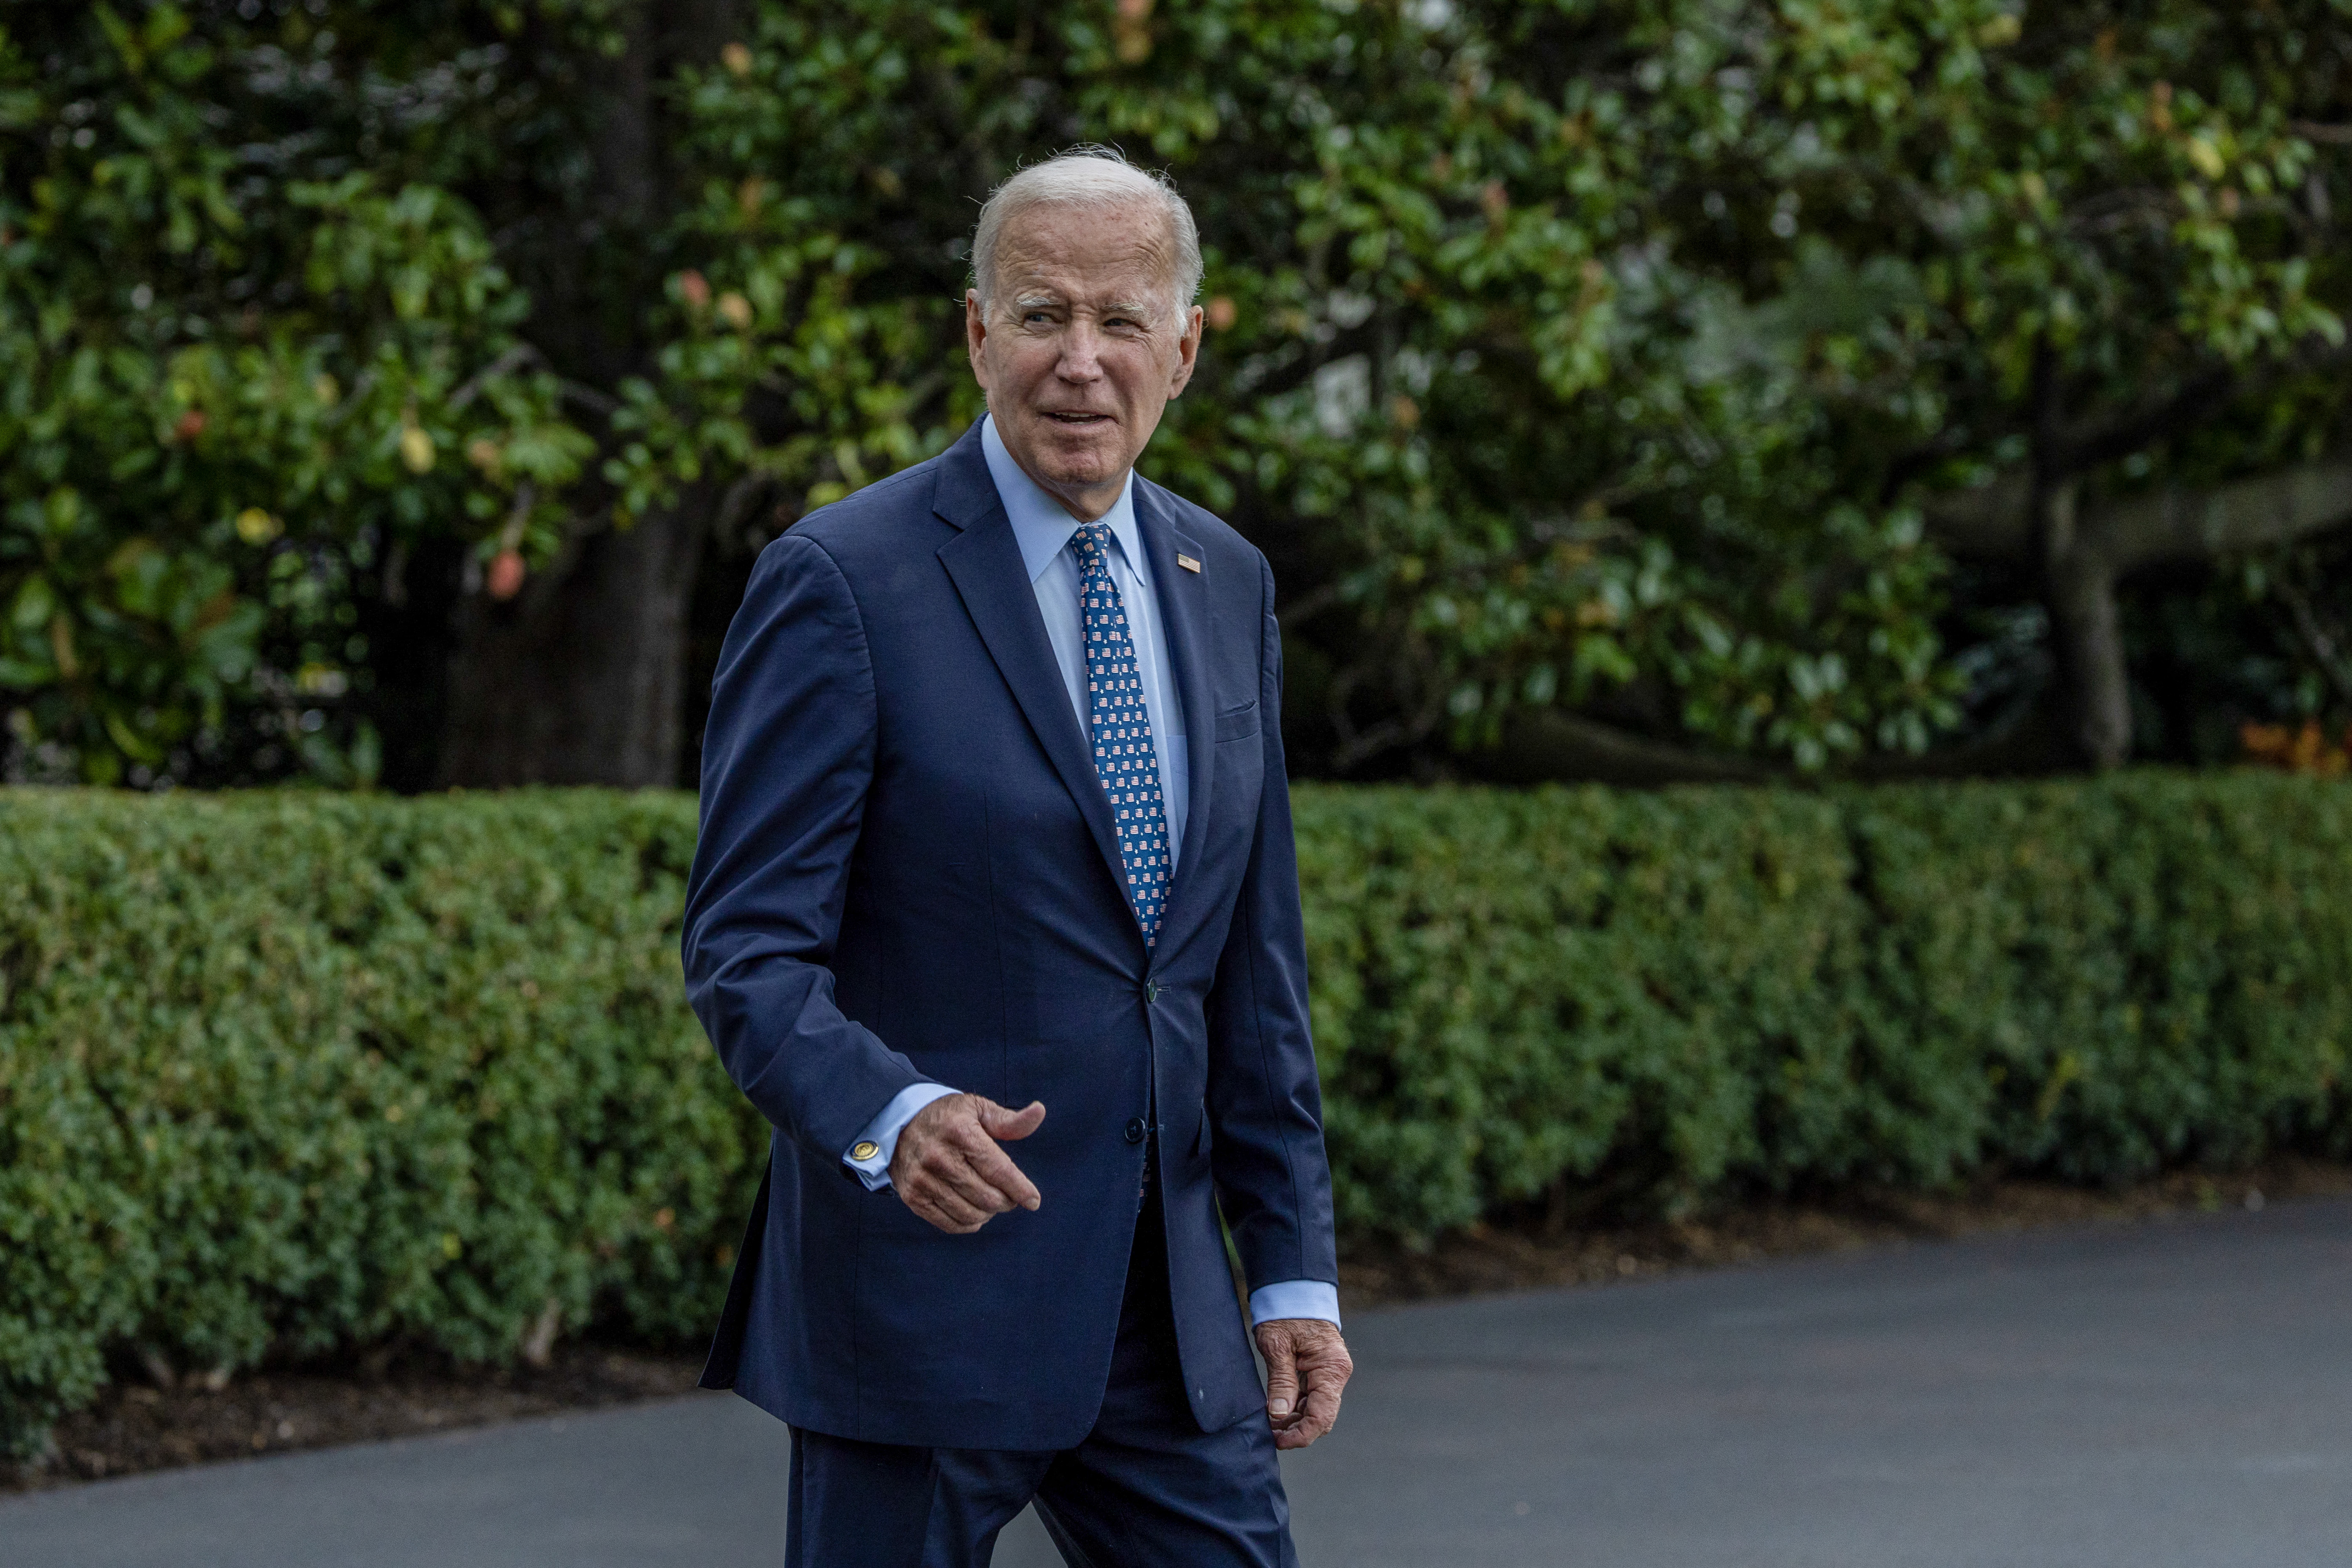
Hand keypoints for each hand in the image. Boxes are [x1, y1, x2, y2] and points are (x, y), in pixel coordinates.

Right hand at [889, 1093, 1044, 1233]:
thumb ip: (1009, 1120)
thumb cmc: (947, 1117)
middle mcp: (939, 1157)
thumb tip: (1039, 1111)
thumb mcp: (978, 1109)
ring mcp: (923, 1179)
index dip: (1020, 1189)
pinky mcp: (912, 1197)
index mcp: (961, 1132)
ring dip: (988, 1213)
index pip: (999, 1170)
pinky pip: (949, 1223)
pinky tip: (975, 1214)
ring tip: (991, 1202)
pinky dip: (968, 1223)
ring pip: (970, 1213)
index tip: (1033, 1201)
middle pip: (987, 1197)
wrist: (898, 1122)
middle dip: (1006, 1202)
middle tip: (1009, 1196)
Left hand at [1255, 1318, 1352, 1449]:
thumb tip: (1278, 1415)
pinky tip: (1276, 1413)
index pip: (1321, 1416)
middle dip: (1296, 1431)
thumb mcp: (1277, 1347)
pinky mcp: (1320, 1372)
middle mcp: (1336, 1374)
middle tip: (1270, 1436)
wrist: (1293, 1290)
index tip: (1279, 1442)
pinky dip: (1294, 1408)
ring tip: (1269, 1426)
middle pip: (1320, 1417)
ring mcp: (1329, 1374)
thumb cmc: (1286, 1313)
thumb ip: (1280, 1382)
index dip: (1301, 1435)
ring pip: (1314, 1410)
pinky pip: (1310, 1398)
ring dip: (1294, 1422)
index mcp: (1332, 1369)